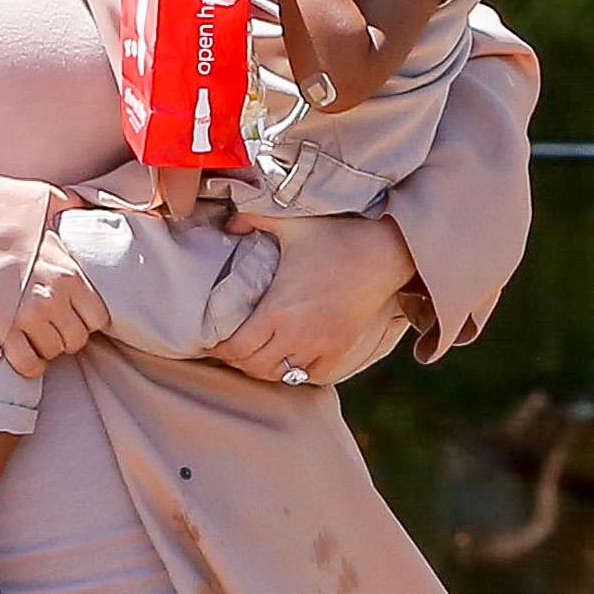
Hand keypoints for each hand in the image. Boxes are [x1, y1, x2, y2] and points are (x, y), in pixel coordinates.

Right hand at [0, 227, 107, 379]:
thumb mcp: (40, 222)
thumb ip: (66, 218)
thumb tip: (89, 203)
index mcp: (68, 274)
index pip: (98, 317)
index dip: (85, 320)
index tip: (71, 315)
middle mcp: (53, 297)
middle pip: (77, 339)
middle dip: (65, 336)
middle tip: (50, 327)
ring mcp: (29, 316)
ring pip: (54, 351)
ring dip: (45, 348)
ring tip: (33, 335)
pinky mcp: (4, 331)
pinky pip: (29, 364)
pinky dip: (28, 364)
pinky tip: (22, 353)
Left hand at [210, 210, 411, 383]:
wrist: (382, 254)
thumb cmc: (335, 237)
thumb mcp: (289, 222)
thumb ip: (251, 218)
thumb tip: (227, 224)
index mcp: (277, 310)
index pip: (236, 348)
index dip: (218, 349)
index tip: (211, 340)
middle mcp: (297, 335)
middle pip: (253, 367)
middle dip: (235, 360)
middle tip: (228, 347)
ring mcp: (321, 346)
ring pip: (280, 375)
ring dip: (263, 367)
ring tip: (254, 353)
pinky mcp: (340, 350)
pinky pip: (309, 375)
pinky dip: (295, 371)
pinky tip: (287, 357)